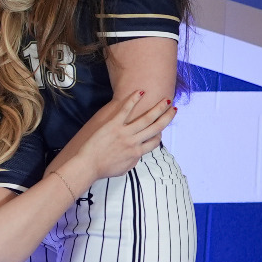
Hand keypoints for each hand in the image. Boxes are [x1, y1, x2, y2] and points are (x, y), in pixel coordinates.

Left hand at [55, 90, 175, 183]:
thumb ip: (133, 160)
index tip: (163, 127)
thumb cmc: (102, 169)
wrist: (87, 166)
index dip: (160, 134)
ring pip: (146, 118)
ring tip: (166, 100)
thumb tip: (137, 155)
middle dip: (167, 118)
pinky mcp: (113, 125)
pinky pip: (125, 110)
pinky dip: (133, 100)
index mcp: (137, 153)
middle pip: (156, 128)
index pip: (154, 142)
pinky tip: (140, 92)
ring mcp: (124, 133)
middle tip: (174, 109)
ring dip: (158, 108)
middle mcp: (134, 142)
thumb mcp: (123, 169)